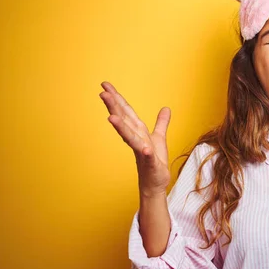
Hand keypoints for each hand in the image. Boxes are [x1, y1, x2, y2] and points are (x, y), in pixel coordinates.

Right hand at [99, 81, 171, 196]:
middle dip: (114, 107)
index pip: (126, 112)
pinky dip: (146, 152)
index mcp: (138, 131)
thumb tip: (166, 108)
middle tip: (102, 93)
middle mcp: (137, 139)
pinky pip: (148, 156)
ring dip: (121, 128)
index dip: (117, 98)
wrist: (155, 183)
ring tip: (111, 118)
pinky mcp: (150, 163)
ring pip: (130, 137)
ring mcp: (142, 151)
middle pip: (124, 120)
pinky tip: (145, 149)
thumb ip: (161, 123)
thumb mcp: (159, 138)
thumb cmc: (154, 161)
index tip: (105, 85)